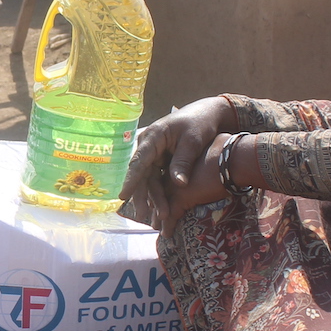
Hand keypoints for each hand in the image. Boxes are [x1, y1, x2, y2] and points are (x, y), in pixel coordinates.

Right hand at [120, 97, 235, 229]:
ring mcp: (154, 153)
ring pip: (150, 179)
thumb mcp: (193, 141)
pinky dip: (160, 192)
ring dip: (154, 197)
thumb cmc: (200, 123)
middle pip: (143, 174)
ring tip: (159, 217)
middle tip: (144, 215)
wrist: (208, 114)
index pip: (139, 161)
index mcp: (153, 136)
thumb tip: (178, 184)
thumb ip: (183, 162)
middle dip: (144, 196)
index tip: (123, 195)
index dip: (131, 180)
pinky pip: (157, 178)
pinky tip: (161, 207)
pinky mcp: (161, 159)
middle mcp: (149, 145)